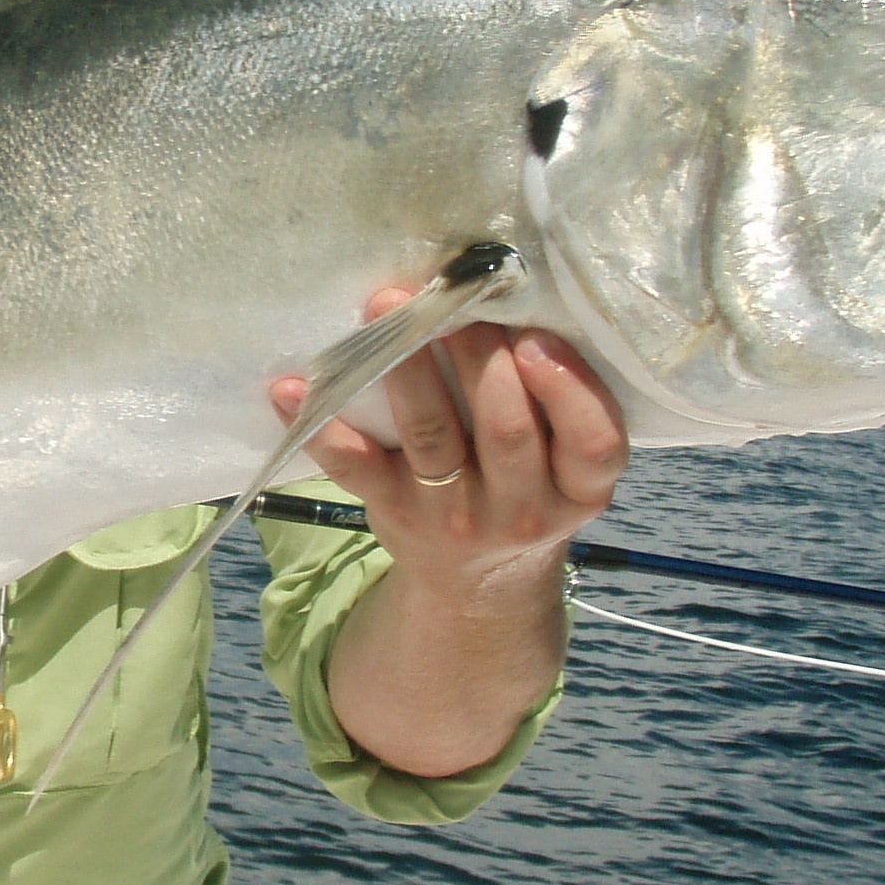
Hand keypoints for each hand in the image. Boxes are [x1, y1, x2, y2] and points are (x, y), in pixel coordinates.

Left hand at [272, 295, 630, 778]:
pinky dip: (322, 427)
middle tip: (453, 300)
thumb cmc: (523, 489)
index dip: (567, 389)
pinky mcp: (395, 513)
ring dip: (409, 370)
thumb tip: (506, 298)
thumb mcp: (565, 467)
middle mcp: (523, 508)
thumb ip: (556, 406)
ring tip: (386, 308)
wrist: (477, 586)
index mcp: (579, 487)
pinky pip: (356, 468)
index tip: (534, 338)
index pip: (593, 442)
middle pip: (507, 431)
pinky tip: (291, 389)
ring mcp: (455, 516)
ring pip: (433, 437)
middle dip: (479, 358)